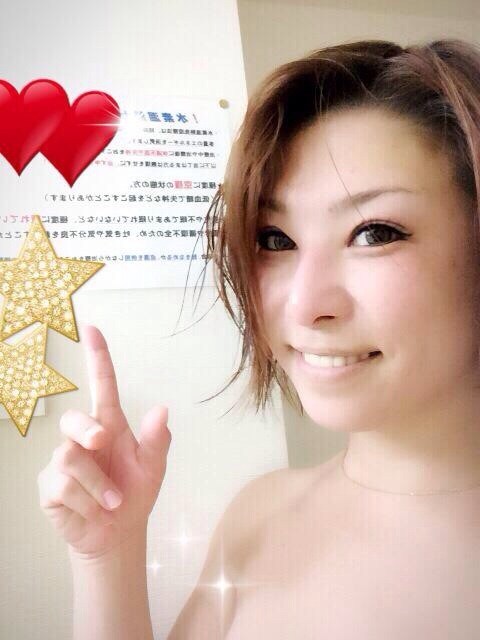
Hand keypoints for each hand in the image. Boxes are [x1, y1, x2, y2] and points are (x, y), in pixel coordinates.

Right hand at [37, 324, 171, 560]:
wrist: (117, 535)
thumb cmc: (134, 493)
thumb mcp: (153, 468)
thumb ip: (158, 441)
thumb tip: (162, 410)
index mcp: (110, 426)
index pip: (102, 385)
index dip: (97, 357)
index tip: (91, 328)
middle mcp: (83, 439)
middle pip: (71, 419)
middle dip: (85, 430)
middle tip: (101, 442)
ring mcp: (63, 462)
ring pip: (70, 458)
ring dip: (99, 486)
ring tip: (113, 502)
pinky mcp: (49, 486)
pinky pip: (62, 486)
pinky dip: (86, 502)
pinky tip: (93, 511)